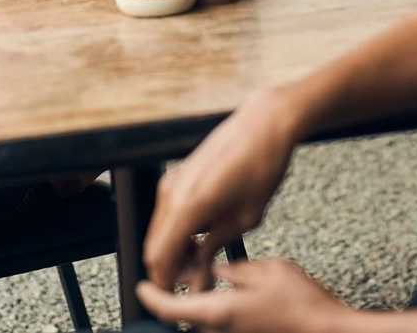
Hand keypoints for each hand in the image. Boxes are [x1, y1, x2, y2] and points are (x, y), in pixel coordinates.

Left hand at [138, 259, 348, 332]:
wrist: (326, 331)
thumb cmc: (301, 302)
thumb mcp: (267, 270)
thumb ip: (235, 270)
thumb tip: (216, 270)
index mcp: (221, 312)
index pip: (171, 310)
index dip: (151, 297)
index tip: (141, 287)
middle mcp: (221, 331)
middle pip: (188, 315)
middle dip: (183, 291)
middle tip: (188, 263)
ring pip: (206, 318)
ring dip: (203, 300)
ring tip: (213, 271)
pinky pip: (222, 323)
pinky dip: (219, 308)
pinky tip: (234, 288)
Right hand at [143, 89, 300, 290]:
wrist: (264, 123)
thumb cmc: (261, 163)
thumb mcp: (247, 216)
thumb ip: (217, 245)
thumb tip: (202, 266)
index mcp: (188, 207)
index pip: (160, 259)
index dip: (168, 283)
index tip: (182, 293)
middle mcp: (172, 193)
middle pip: (153, 247)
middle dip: (170, 268)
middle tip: (197, 277)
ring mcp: (172, 180)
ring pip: (158, 230)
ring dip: (173, 248)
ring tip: (203, 257)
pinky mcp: (178, 173)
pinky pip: (167, 212)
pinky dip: (176, 229)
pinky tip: (201, 234)